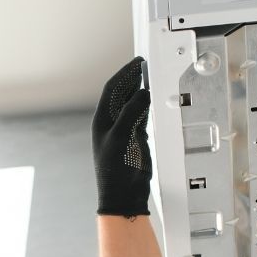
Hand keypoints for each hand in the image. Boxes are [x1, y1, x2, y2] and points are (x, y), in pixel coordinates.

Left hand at [91, 56, 151, 216]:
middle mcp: (112, 122)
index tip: (137, 63)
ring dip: (140, 89)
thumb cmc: (116, 170)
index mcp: (102, 120)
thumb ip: (132, 112)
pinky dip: (148, 104)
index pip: (113, 89)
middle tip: (146, 65)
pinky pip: (142, 115)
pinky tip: (154, 97)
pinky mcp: (136, 138)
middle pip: (122, 93)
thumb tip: (143, 92)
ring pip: (133, 103)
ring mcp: (124, 129)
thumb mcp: (122, 137)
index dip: (124, 74)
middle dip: (133, 78)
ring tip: (152, 75)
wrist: (124, 194)